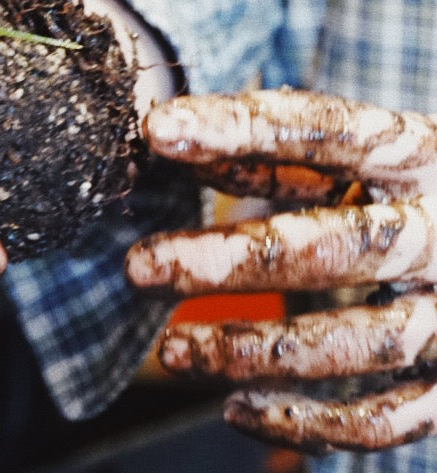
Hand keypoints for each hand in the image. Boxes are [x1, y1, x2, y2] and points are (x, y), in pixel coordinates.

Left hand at [125, 89, 436, 453]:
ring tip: (173, 349)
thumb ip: (274, 147)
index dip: (240, 127)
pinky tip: (235, 408)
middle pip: (335, 248)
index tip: (158, 130)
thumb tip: (168, 137)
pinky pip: (386, 418)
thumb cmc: (404, 187)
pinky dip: (308, 422)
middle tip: (140, 265)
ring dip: (254, 350)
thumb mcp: (360, 151)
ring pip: (356, 344)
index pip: (324, 129)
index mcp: (416, 153)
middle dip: (231, 259)